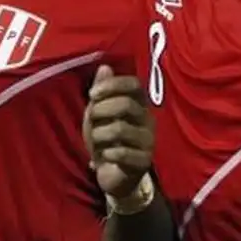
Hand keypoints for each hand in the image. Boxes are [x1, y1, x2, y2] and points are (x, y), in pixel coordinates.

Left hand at [83, 65, 153, 198]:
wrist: (112, 174)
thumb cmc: (105, 139)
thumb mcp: (98, 113)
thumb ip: (101, 91)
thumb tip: (104, 66)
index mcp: (138, 105)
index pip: (134, 84)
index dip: (112, 85)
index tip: (92, 95)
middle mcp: (147, 120)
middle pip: (126, 104)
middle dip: (101, 110)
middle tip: (92, 120)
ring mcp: (148, 141)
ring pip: (121, 129)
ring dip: (99, 134)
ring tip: (97, 141)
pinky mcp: (145, 161)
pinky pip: (123, 153)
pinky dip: (107, 153)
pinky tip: (105, 156)